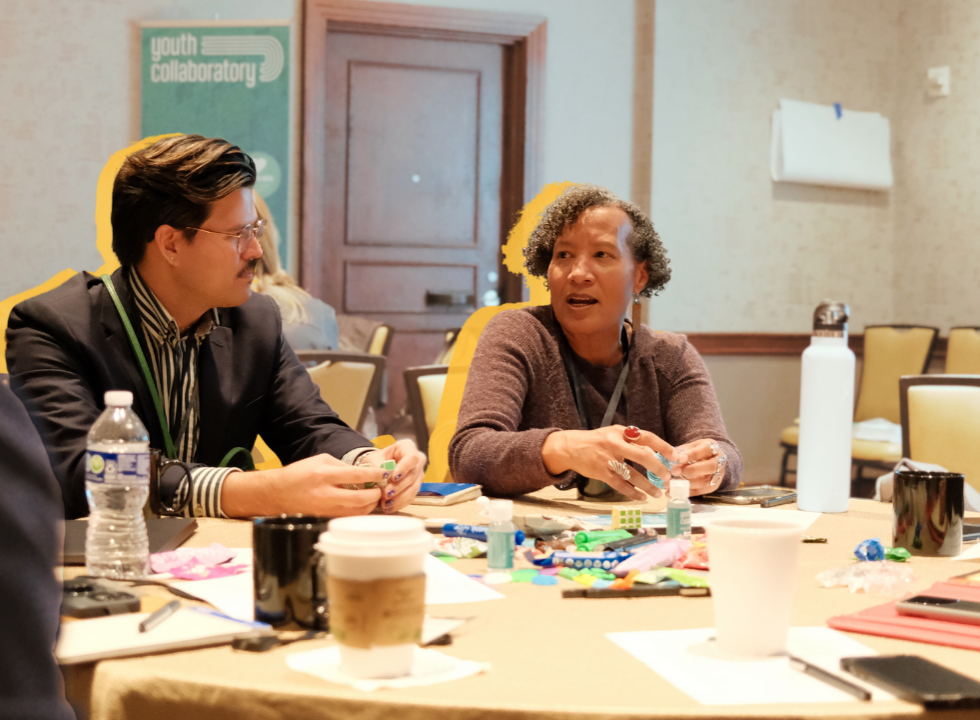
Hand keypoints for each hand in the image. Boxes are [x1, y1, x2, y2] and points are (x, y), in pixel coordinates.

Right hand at [220, 454, 384, 517]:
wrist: (276, 493)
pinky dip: (358, 512)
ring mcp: (325, 509)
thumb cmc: (299, 474)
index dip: (374, 476)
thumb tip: (364, 473)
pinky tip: (362, 506)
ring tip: (374, 497)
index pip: (357, 476)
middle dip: (375, 495)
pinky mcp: (324, 519)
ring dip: (369, 506)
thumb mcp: (321, 460)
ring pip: (356, 512)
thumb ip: (343, 466)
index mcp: (324, 475)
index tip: (383, 474)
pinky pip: (347, 517)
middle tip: (381, 489)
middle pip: (360, 499)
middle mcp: (325, 494)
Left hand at [359, 439, 425, 513]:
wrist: (377, 468)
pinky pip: (411, 497)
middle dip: (399, 486)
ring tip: (386, 503)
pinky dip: (400, 503)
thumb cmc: (377, 460)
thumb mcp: (373, 458)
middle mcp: (417, 461)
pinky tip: (389, 507)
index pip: (411, 458)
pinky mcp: (415, 487)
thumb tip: (382, 476)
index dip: (404, 468)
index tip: (393, 478)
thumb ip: (377, 465)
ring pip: (414, 488)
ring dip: (400, 498)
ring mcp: (417, 475)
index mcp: (407, 448)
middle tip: (386, 494)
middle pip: (413, 475)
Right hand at [541, 425, 679, 500]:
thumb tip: (654, 454)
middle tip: (668, 477)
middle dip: (657, 468)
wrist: (571, 447)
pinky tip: (641, 497)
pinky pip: (620, 485)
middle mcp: (615, 444)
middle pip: (642, 456)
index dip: (663, 446)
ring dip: (647, 486)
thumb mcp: (614, 434)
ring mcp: (608, 460)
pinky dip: (632, 493)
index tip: (675, 456)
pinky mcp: (601, 473)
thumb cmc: (596, 440)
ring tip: (657, 493)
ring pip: (632, 475)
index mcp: (621, 432)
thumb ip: (633, 443)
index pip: (646, 437)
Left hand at [672, 438, 727, 495]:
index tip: (679, 458)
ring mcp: (718, 475)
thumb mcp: (691, 446)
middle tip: (674, 471)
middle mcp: (719, 461)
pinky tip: (674, 491)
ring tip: (672, 484)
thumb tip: (671, 457)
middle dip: (691, 470)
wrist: (709, 460)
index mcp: (713, 448)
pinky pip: (701, 491)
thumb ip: (683, 451)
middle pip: (709, 467)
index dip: (692, 454)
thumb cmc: (697, 452)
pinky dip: (687, 492)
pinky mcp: (713, 486)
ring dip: (688, 483)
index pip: (705, 450)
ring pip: (706, 482)